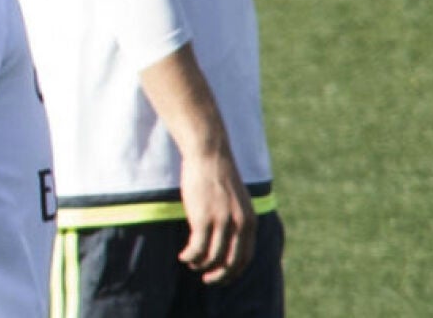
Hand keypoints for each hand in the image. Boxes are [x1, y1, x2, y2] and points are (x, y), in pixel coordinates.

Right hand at [177, 150, 255, 282]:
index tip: (222, 276)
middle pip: (231, 263)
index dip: (233, 272)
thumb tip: (230, 239)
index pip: (246, 257)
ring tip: (190, 263)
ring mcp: (221, 222)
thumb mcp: (237, 200)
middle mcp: (239, 225)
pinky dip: (190, 256)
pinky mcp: (203, 219)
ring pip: (212, 257)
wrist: (208, 154)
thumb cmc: (218, 175)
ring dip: (200, 265)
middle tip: (207, 279)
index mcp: (250, 221)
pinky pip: (197, 248)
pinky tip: (183, 256)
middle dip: (219, 276)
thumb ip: (237, 219)